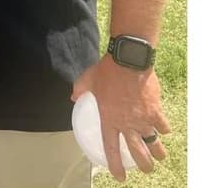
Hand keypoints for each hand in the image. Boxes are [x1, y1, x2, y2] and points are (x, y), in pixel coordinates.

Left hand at [72, 55, 169, 180]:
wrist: (128, 60)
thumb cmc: (107, 70)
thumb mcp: (88, 79)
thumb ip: (80, 89)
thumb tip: (73, 96)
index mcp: (110, 119)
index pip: (111, 149)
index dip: (115, 165)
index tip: (119, 176)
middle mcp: (127, 124)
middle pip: (139, 154)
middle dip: (144, 165)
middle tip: (145, 169)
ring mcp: (143, 119)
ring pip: (155, 144)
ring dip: (158, 152)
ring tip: (159, 156)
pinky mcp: (155, 111)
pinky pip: (163, 126)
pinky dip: (164, 129)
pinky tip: (163, 129)